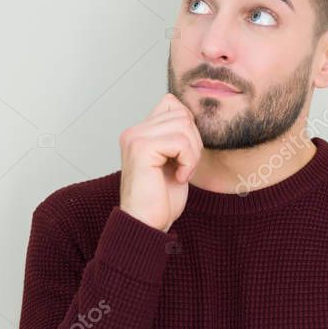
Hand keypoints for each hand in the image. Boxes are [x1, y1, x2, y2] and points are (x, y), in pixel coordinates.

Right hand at [119, 93, 202, 232]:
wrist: (146, 225)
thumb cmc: (161, 199)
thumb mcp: (173, 161)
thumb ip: (177, 137)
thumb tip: (193, 116)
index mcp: (140, 132)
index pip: (172, 103)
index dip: (188, 126)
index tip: (184, 155)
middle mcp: (134, 131)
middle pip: (182, 114)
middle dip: (193, 141)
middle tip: (185, 166)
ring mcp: (135, 138)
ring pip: (184, 125)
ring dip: (192, 153)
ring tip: (182, 172)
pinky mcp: (142, 149)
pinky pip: (180, 142)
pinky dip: (188, 161)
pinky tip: (179, 177)